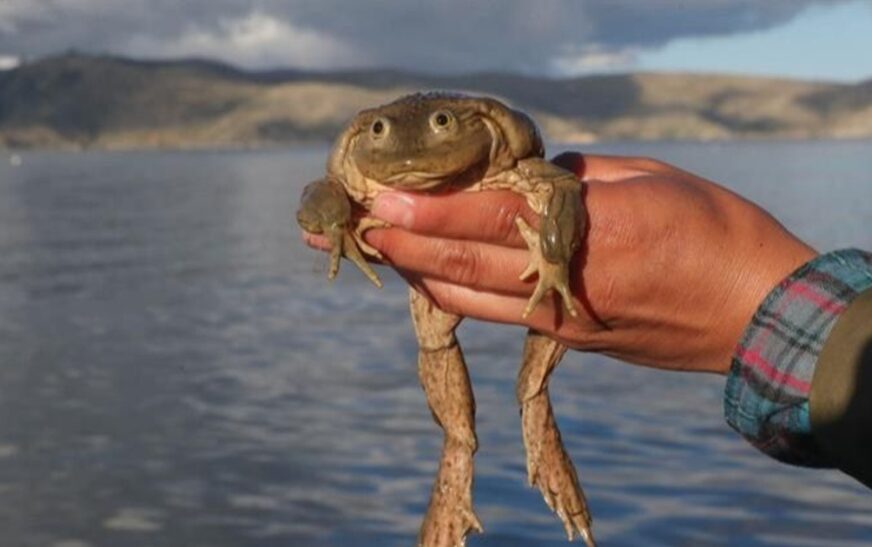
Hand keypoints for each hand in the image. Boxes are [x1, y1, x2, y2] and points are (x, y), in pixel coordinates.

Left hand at [303, 153, 815, 373]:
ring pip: (469, 299)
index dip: (428, 211)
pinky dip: (456, 293)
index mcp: (588, 232)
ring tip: (379, 249)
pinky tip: (433, 276)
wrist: (756, 317)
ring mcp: (559, 320)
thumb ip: (575, 179)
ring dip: (418, 273)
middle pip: (462, 266)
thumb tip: (525, 180)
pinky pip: (494, 313)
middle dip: (402, 245)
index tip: (378, 201)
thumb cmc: (714, 232)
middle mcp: (562, 283)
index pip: (489, 220)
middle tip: (353, 226)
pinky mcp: (565, 340)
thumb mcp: (648, 179)